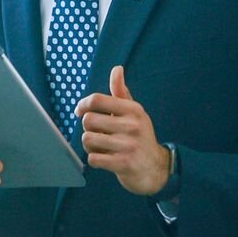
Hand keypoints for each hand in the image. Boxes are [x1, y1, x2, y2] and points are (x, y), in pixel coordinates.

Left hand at [74, 66, 170, 196]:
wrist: (156, 168)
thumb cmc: (140, 136)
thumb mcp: (134, 112)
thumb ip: (121, 92)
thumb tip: (116, 68)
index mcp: (133, 109)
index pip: (96, 100)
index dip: (82, 105)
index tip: (80, 111)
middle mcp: (132, 125)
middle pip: (88, 120)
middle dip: (88, 128)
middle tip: (98, 133)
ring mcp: (128, 145)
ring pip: (87, 139)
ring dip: (90, 145)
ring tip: (102, 146)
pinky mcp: (124, 164)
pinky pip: (93, 158)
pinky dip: (95, 159)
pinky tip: (105, 159)